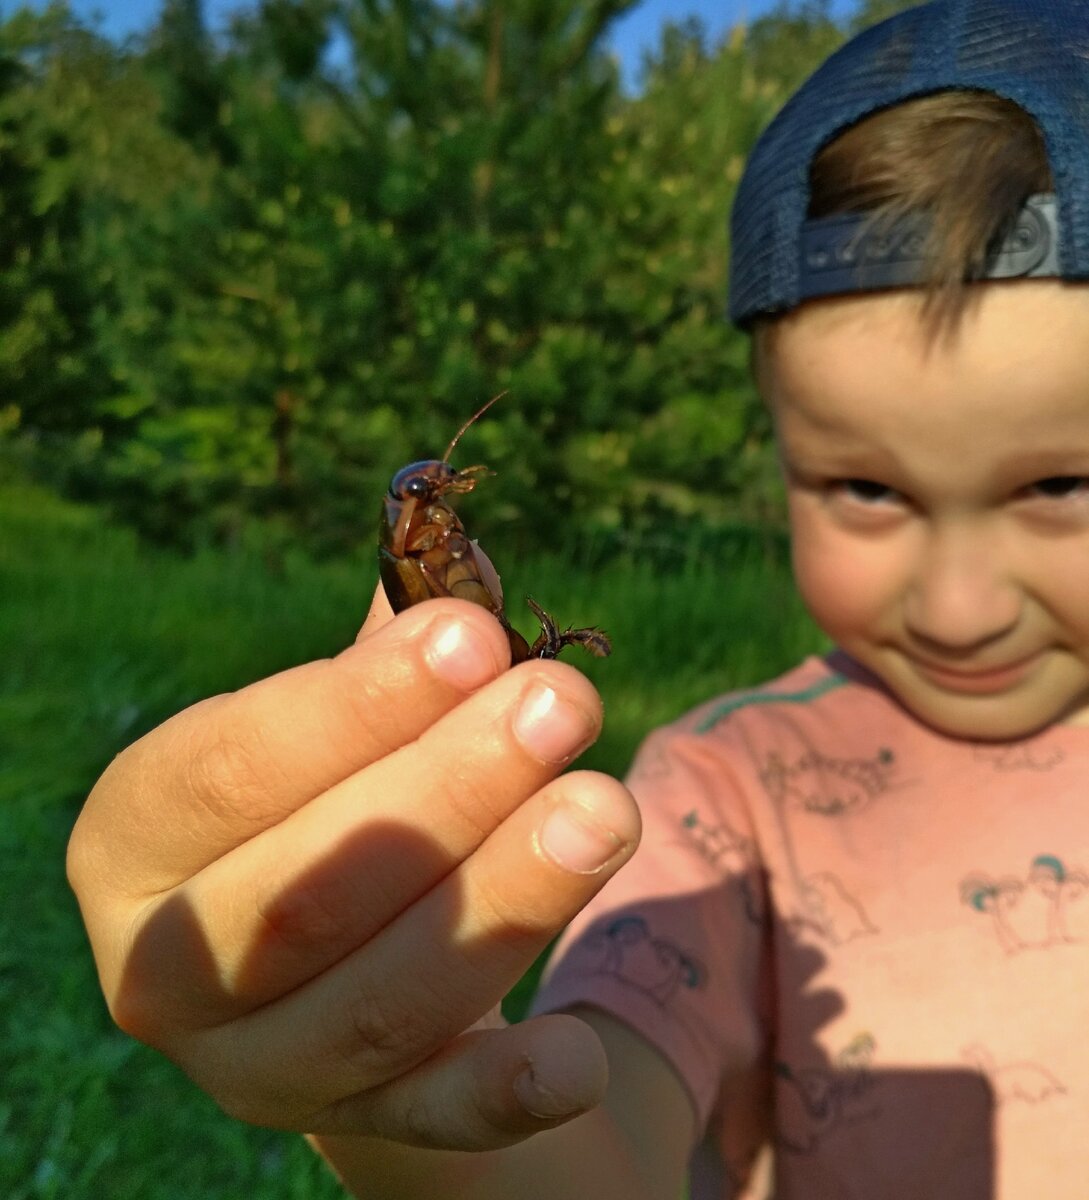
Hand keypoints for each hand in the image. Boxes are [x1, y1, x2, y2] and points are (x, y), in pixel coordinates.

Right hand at [67, 587, 639, 1150]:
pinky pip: (426, 1119)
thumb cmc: (329, 793)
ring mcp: (251, 1064)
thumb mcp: (330, 724)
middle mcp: (162, 967)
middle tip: (562, 705)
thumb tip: (464, 562)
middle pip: (306, 893)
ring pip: (378, 1002)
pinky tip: (580, 1052)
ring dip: (505, 901)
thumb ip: (386, 655)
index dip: (358, 703)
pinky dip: (503, 1093)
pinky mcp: (352, 1119)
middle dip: (448, 791)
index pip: (232, 766)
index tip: (474, 637)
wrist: (330, 950)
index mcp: (135, 834)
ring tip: (607, 807)